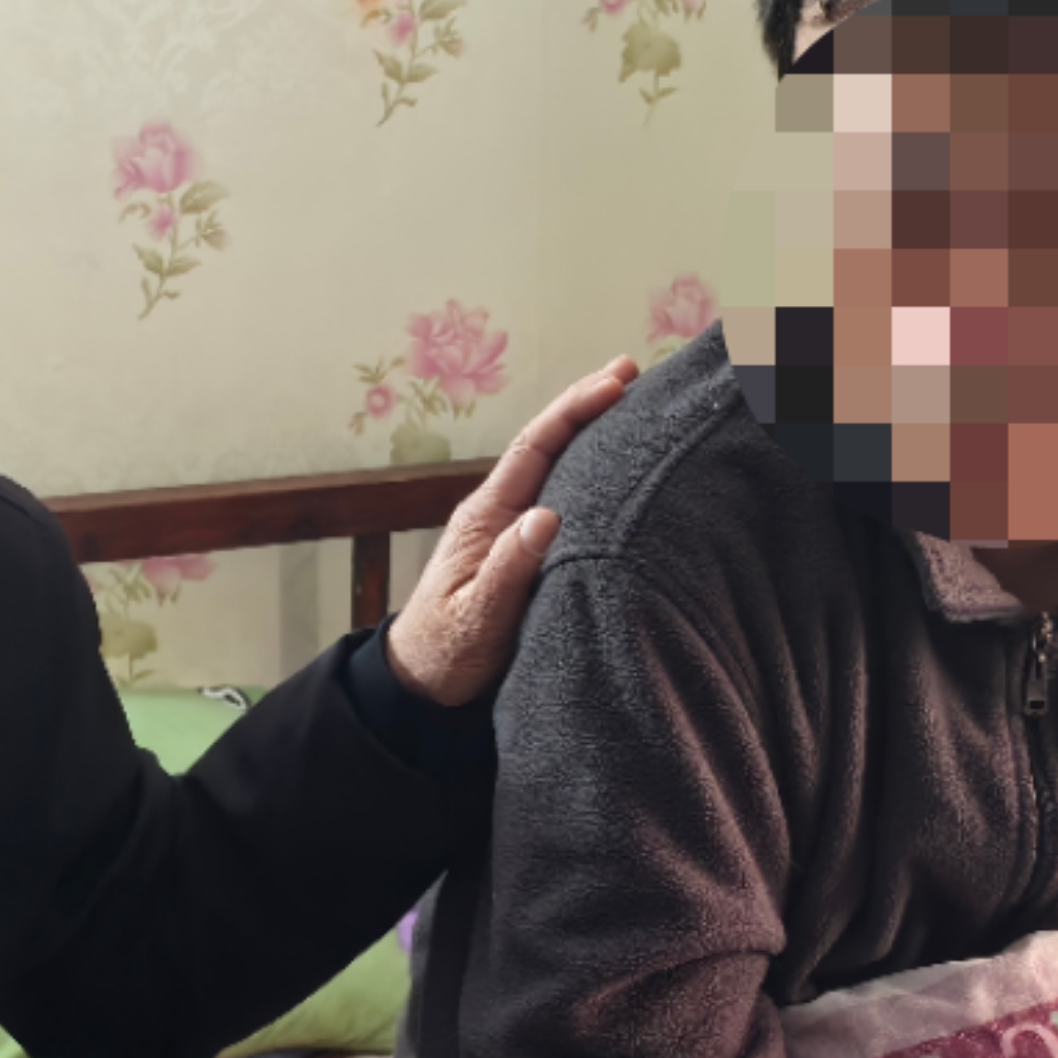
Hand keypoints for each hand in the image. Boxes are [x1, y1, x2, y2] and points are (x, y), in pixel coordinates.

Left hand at [383, 358, 638, 706]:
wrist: (422, 684)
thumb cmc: (446, 653)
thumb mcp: (478, 616)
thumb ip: (510, 568)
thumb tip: (547, 515)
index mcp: (486, 516)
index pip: (534, 448)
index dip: (574, 410)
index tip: (615, 382)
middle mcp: (499, 512)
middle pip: (548, 444)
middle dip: (587, 405)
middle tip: (634, 373)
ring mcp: (510, 528)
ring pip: (556, 468)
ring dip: (591, 435)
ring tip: (635, 407)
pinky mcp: (521, 550)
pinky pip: (561, 498)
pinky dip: (589, 473)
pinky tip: (617, 469)